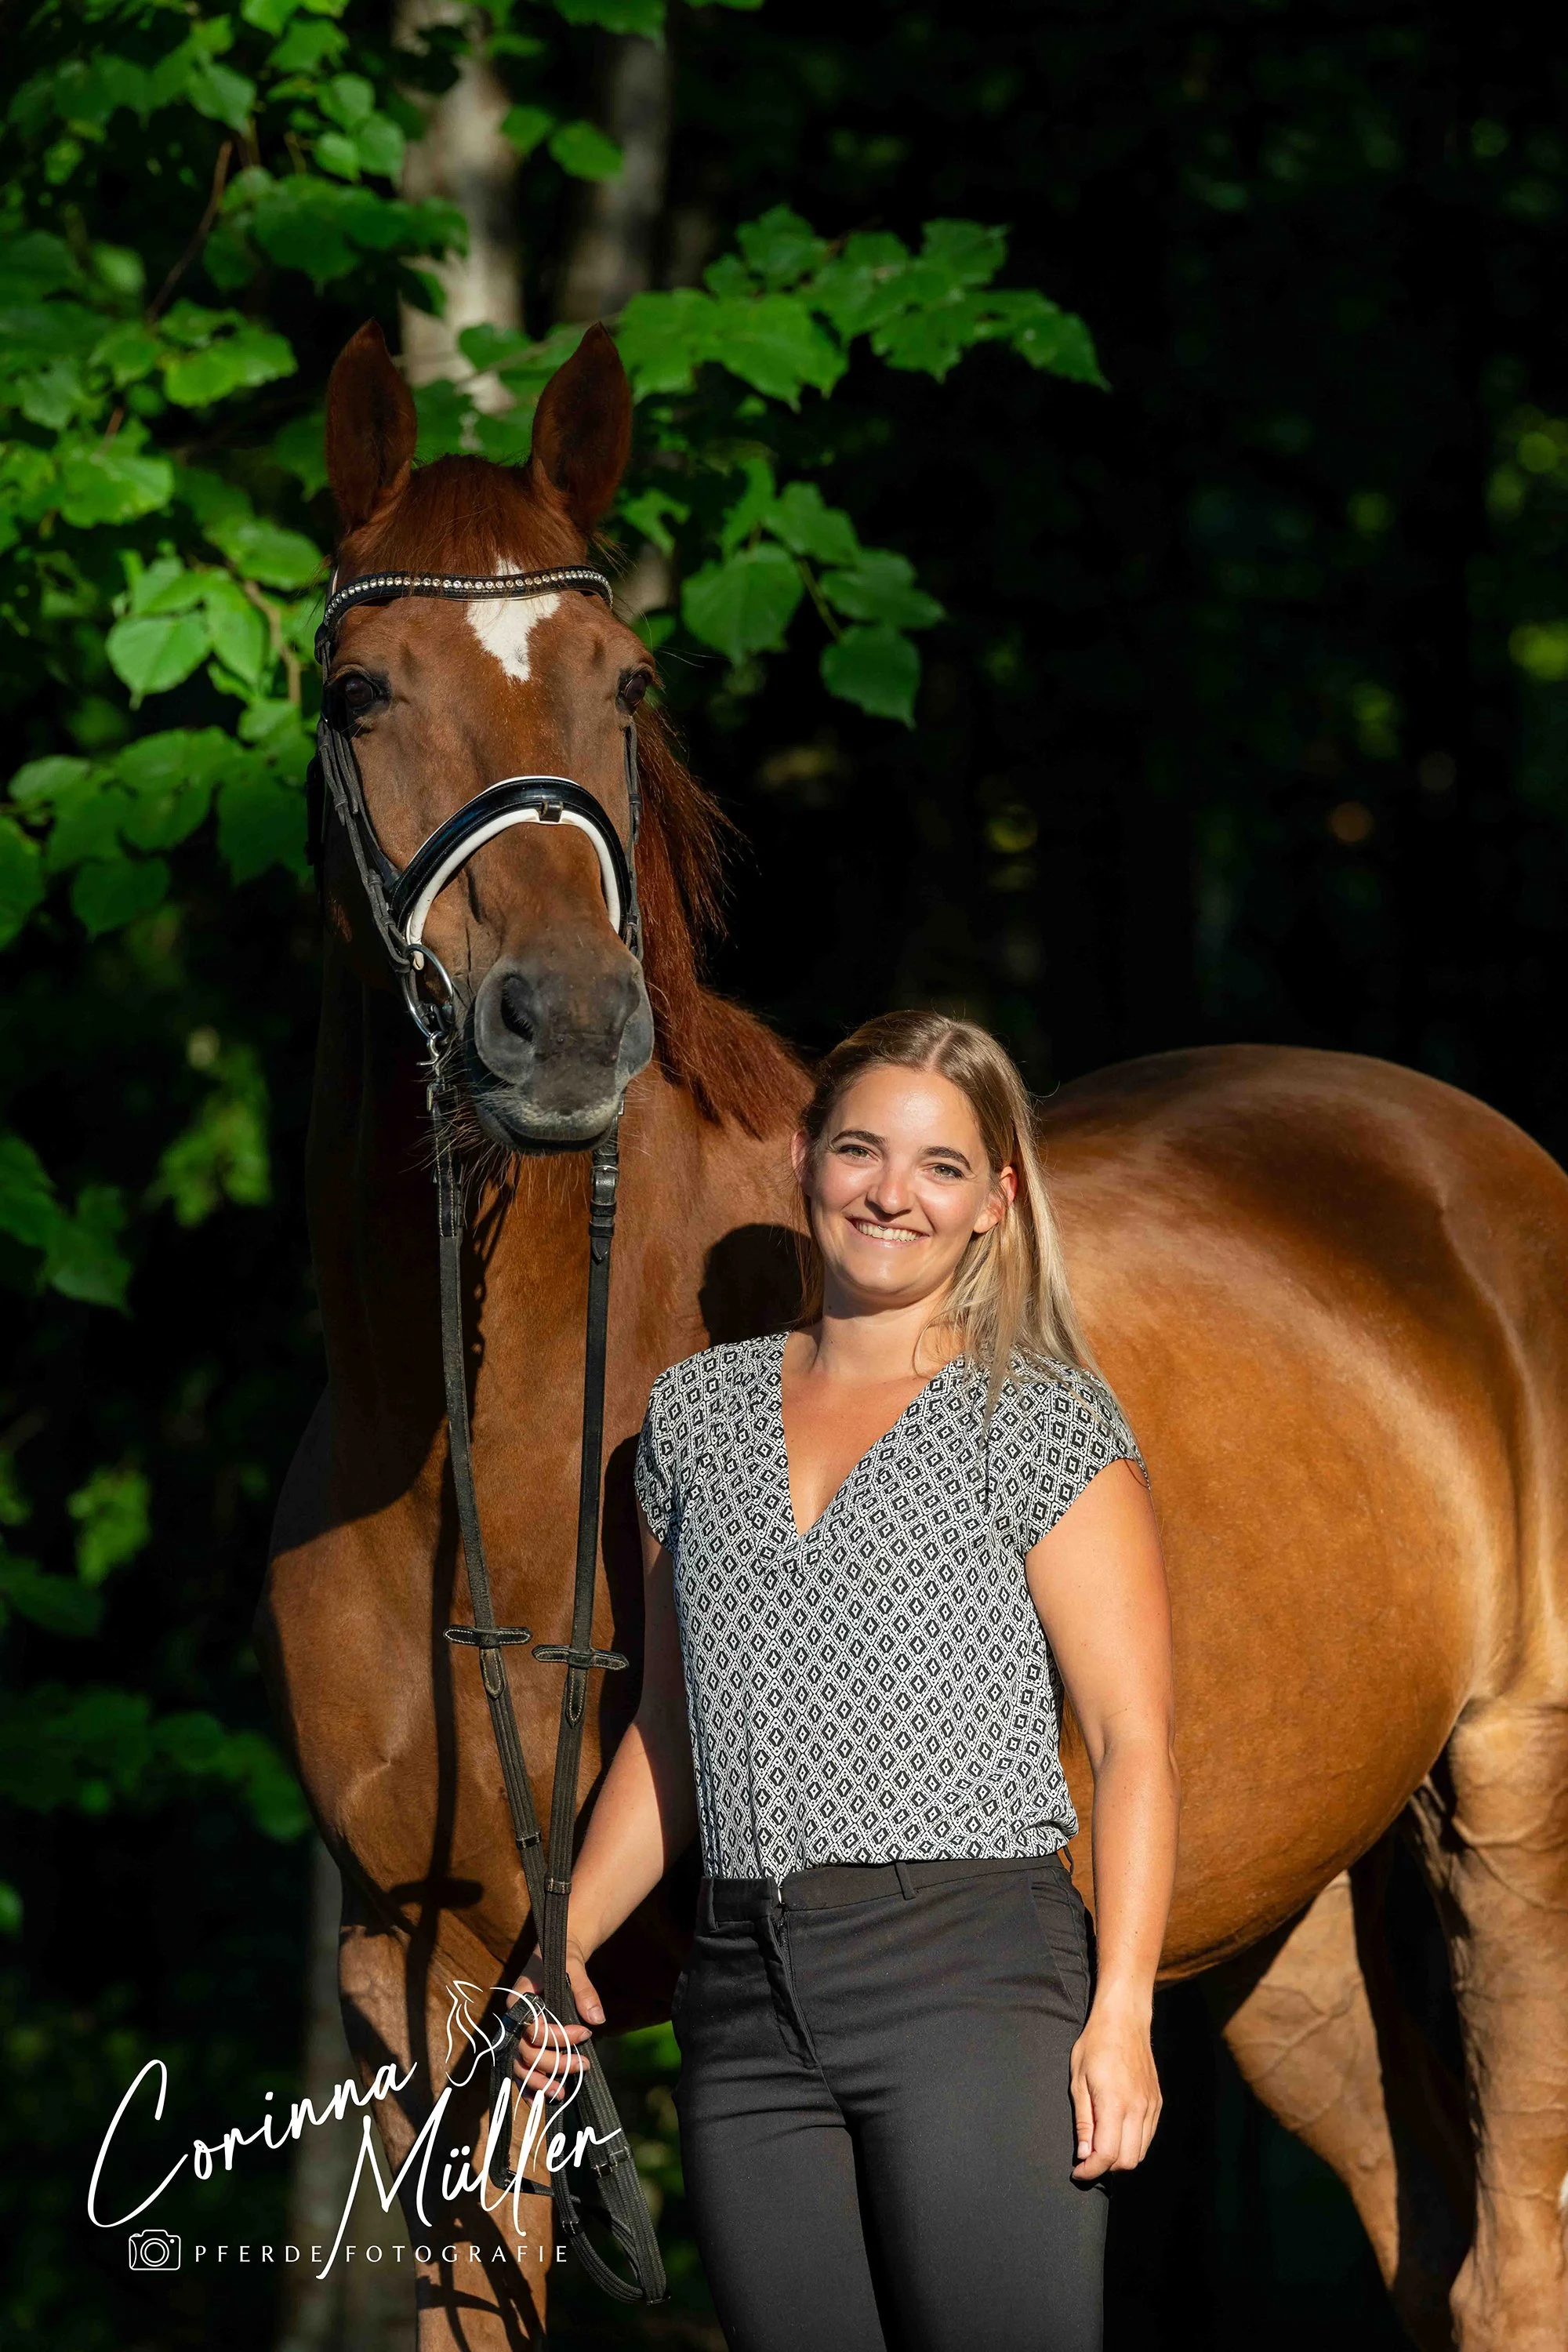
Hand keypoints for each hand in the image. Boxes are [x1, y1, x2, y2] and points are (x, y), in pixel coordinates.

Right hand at [507, 1937, 604, 2100]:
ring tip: (563, 2092)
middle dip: (554, 2062)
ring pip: (521, 2065)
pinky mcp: (527, 2041)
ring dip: (541, 2081)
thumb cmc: (563, 1956)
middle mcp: (515, 2020)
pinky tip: (543, 2100)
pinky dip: (530, 2086)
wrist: (558, 1954)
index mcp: (519, 1999)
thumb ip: (584, 1990)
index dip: (558, 2037)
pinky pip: (522, 2068)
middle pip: (527, 2051)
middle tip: (583, 2064)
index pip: (533, 2028)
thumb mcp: (573, 1964)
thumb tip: (597, 2020)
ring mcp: (519, 2033)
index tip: (585, 2033)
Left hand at [1069, 1996, 1161, 2179]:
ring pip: (1140, 2152)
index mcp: (1115, 2104)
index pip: (1107, 2154)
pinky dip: (1132, 2144)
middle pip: (1127, 2161)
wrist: (1125, 2020)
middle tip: (1086, 2159)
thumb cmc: (1095, 2045)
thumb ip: (1083, 2120)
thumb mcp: (1078, 2079)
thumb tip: (1084, 2153)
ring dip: (1120, 2158)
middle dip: (1105, 2168)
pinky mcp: (1157, 2103)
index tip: (1077, 2171)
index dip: (1091, 2170)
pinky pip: (1148, 2137)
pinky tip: (1116, 2133)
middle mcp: (1138, 2109)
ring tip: (1100, 2146)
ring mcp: (1151, 2107)